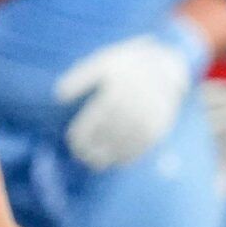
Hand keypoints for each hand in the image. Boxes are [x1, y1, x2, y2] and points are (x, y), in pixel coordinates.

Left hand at [52, 25, 201, 169]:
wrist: (166, 66)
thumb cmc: (128, 64)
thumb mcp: (102, 62)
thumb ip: (79, 78)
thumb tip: (58, 96)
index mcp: (114, 92)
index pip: (93, 121)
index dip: (81, 135)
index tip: (72, 143)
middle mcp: (131, 108)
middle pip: (107, 136)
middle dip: (92, 149)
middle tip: (81, 157)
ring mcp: (147, 119)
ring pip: (124, 144)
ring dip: (108, 157)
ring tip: (96, 164)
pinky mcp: (159, 128)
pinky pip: (142, 147)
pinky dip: (129, 157)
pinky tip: (118, 162)